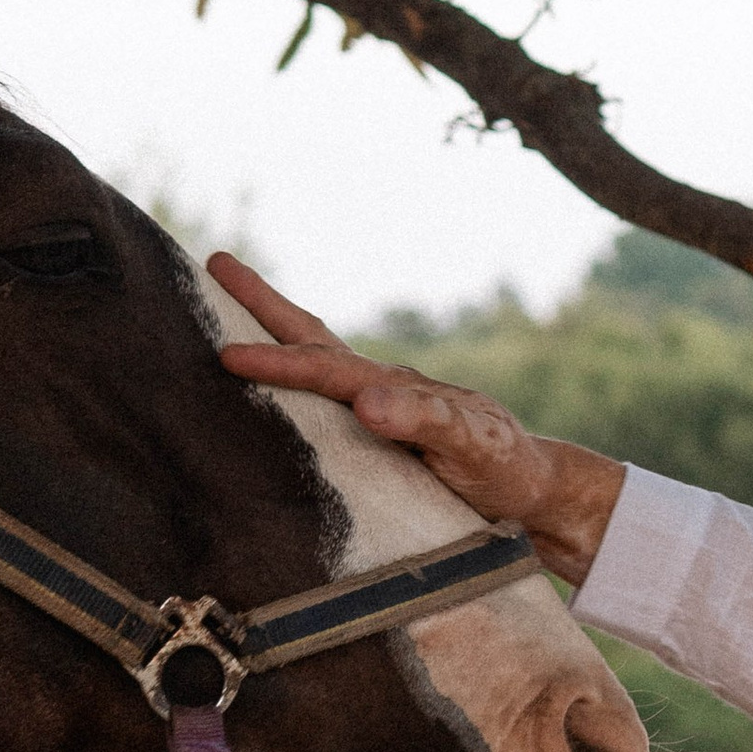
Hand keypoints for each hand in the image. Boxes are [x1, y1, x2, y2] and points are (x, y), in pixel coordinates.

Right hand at [208, 254, 624, 587]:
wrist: (536, 488)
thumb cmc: (505, 468)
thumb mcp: (473, 448)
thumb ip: (425, 423)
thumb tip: (366, 401)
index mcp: (396, 390)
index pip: (326, 370)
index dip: (276, 363)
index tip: (227, 355)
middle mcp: (383, 388)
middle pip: (313, 336)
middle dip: (262, 302)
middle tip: (216, 263)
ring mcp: (380, 405)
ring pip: (317, 358)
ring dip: (273, 332)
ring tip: (228, 309)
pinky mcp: (380, 430)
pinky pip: (326, 394)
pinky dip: (294, 372)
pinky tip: (272, 383)